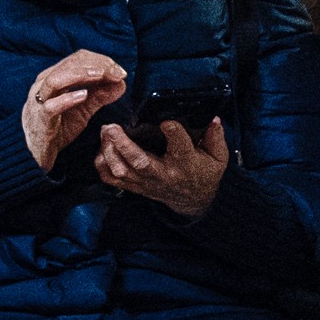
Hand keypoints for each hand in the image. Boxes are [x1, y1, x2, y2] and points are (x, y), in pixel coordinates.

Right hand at [18, 52, 130, 171]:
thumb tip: (121, 82)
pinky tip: (83, 95)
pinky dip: (67, 99)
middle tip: (116, 72)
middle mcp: (43, 85)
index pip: (77, 59)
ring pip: (56, 80)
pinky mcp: (40, 120)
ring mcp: (39, 102)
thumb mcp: (83, 109)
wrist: (35, 153)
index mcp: (53, 78)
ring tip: (101, 75)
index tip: (119, 71)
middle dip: (96, 66)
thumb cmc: (57, 127)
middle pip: (68, 65)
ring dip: (81, 75)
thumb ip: (100, 95)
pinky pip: (51, 107)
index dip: (100, 61)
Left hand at [97, 116, 231, 220]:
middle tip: (112, 127)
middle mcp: (163, 174)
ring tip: (105, 132)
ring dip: (109, 152)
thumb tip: (213, 120)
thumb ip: (215, 138)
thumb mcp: (217, 157)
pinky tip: (102, 149)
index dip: (173, 132)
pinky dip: (102, 165)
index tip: (166, 122)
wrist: (193, 199)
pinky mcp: (134, 186)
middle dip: (124, 145)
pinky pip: (112, 179)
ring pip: (122, 171)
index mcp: (185, 164)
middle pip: (140, 162)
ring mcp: (145, 182)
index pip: (180, 147)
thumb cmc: (203, 173)